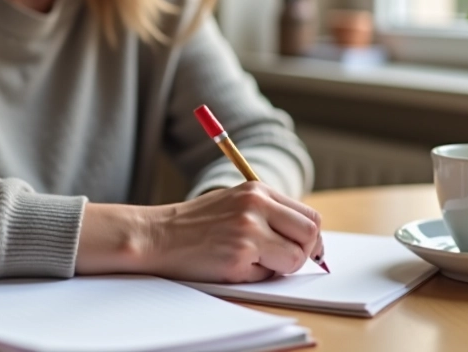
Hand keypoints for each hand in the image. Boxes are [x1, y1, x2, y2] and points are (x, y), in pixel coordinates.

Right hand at [143, 181, 322, 282]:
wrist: (156, 235)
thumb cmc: (194, 224)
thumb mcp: (234, 203)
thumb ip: (267, 213)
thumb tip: (306, 239)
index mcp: (257, 190)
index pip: (308, 215)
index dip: (310, 237)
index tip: (303, 249)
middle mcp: (255, 206)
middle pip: (310, 234)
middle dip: (303, 253)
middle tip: (284, 260)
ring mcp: (248, 231)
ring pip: (294, 259)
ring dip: (278, 267)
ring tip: (251, 260)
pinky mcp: (238, 256)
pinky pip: (267, 275)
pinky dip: (255, 276)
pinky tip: (231, 264)